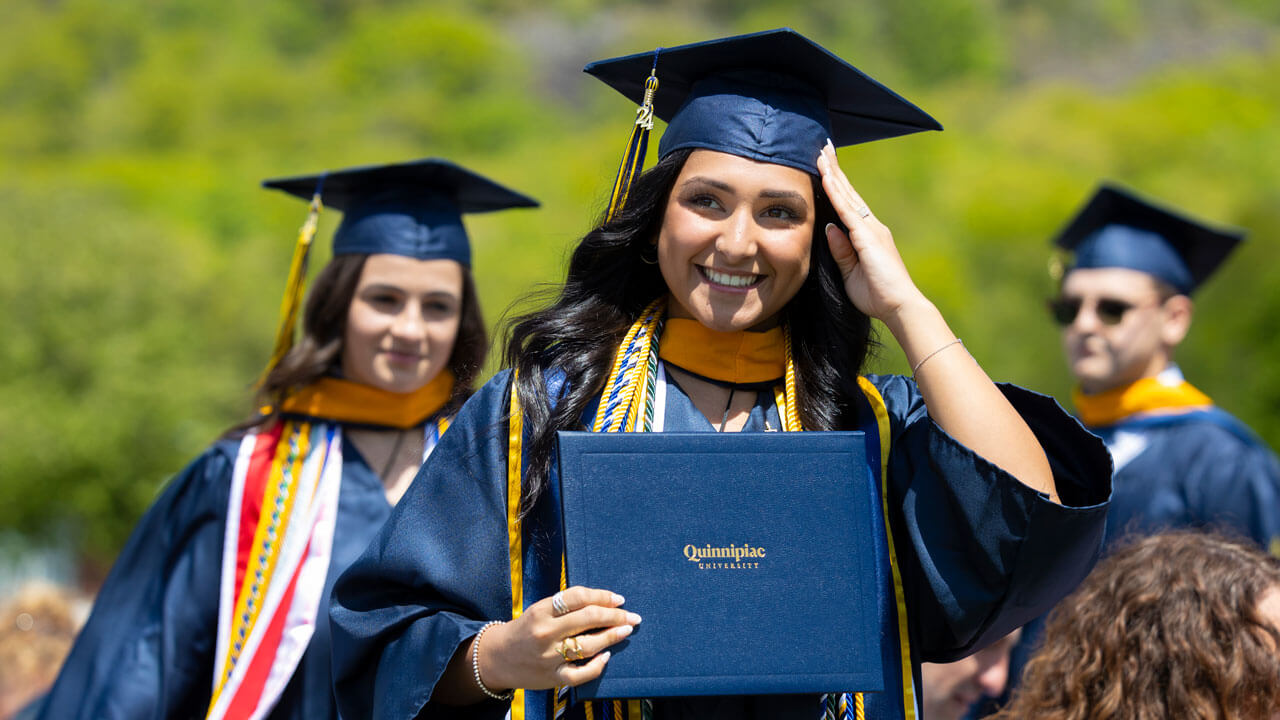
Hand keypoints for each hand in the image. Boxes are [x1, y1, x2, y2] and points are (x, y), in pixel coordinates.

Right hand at [478, 586, 641, 691]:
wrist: (496, 658)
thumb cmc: (525, 629)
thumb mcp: (539, 610)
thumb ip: (566, 605)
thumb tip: (604, 602)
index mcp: (542, 610)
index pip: (578, 597)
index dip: (602, 596)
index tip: (619, 599)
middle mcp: (545, 632)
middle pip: (588, 618)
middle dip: (615, 615)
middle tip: (632, 616)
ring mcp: (549, 656)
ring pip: (588, 645)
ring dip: (612, 636)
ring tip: (625, 630)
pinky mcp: (552, 676)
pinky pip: (580, 674)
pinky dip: (597, 666)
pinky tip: (607, 656)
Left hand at [815, 140, 926, 322]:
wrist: (900, 306)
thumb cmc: (877, 295)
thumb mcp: (850, 273)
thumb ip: (841, 251)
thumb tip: (829, 229)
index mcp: (867, 235)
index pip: (847, 204)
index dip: (835, 184)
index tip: (825, 166)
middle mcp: (871, 226)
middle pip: (848, 192)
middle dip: (835, 169)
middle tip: (824, 148)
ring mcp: (871, 229)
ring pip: (847, 195)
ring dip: (833, 174)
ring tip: (822, 153)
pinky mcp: (867, 237)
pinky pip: (847, 210)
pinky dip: (835, 193)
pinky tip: (826, 178)